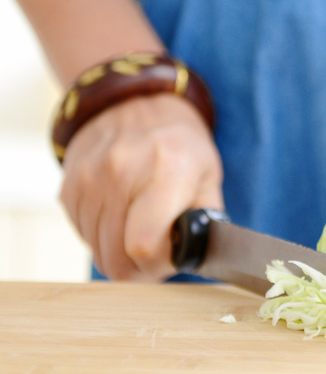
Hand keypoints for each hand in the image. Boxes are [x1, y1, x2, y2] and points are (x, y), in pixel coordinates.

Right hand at [59, 95, 223, 279]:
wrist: (136, 106)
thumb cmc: (181, 147)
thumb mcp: (209, 177)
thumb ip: (206, 221)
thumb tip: (199, 256)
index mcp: (167, 170)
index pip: (143, 245)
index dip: (159, 265)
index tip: (172, 257)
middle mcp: (122, 171)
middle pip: (117, 257)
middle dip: (141, 267)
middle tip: (159, 254)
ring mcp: (89, 178)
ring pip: (97, 251)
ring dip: (121, 253)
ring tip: (141, 233)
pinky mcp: (69, 186)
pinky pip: (82, 235)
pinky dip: (102, 238)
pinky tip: (122, 219)